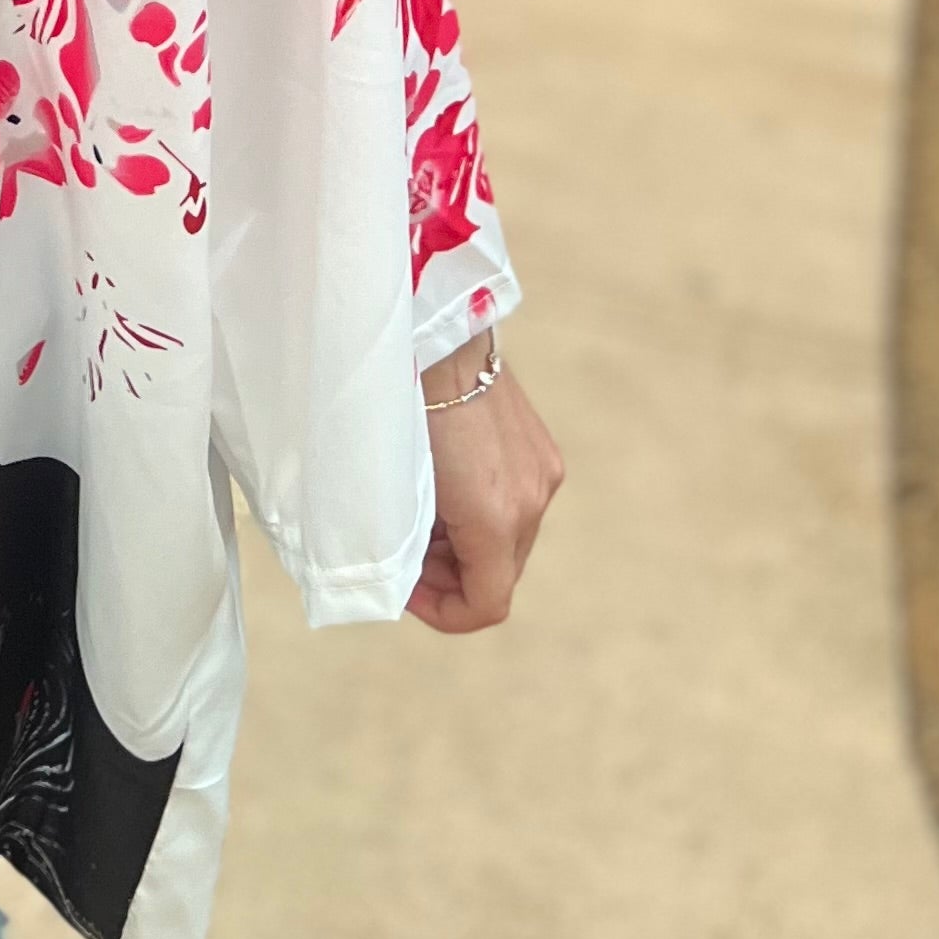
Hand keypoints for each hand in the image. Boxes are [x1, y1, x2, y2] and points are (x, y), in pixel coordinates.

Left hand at [406, 340, 560, 633]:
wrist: (434, 325)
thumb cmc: (400, 400)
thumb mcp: (396, 481)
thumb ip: (407, 535)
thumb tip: (403, 566)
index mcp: (496, 515)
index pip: (487, 605)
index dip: (443, 613)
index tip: (405, 591)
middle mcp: (532, 498)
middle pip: (496, 573)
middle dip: (449, 576)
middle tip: (403, 554)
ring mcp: (542, 470)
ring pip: (506, 540)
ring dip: (464, 545)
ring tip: (418, 516)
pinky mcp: (541, 447)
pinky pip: (514, 504)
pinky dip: (480, 512)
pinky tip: (444, 487)